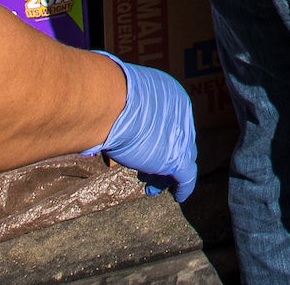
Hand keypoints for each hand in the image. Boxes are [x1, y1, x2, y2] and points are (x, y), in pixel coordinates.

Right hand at [87, 54, 198, 200]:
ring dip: (166, 173)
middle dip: (163, 154)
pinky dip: (184, 187)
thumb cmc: (107, 94)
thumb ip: (122, 106)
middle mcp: (182, 113)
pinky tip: (179, 195)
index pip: (169, 120)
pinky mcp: (177, 158)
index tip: (146, 146)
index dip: (158, 135)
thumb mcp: (120, 94)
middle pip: (177, 138)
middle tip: (148, 169)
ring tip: (152, 186)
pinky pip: (186, 177)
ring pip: (181, 158)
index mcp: (170, 93)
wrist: (109, 103)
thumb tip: (103, 110)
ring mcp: (182, 136)